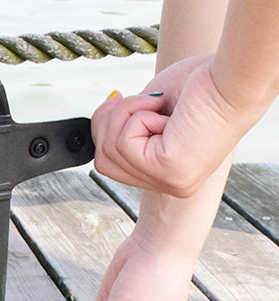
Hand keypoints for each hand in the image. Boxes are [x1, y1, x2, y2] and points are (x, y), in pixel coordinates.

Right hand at [92, 54, 250, 196]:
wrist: (235, 78)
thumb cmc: (205, 83)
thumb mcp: (153, 107)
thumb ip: (127, 124)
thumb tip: (101, 119)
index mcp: (169, 174)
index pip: (112, 164)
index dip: (105, 130)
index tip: (116, 98)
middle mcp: (170, 186)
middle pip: (103, 163)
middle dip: (110, 122)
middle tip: (134, 97)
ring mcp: (169, 184)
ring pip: (109, 152)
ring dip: (127, 114)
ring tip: (157, 102)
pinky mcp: (168, 172)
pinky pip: (125, 144)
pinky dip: (139, 116)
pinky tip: (165, 112)